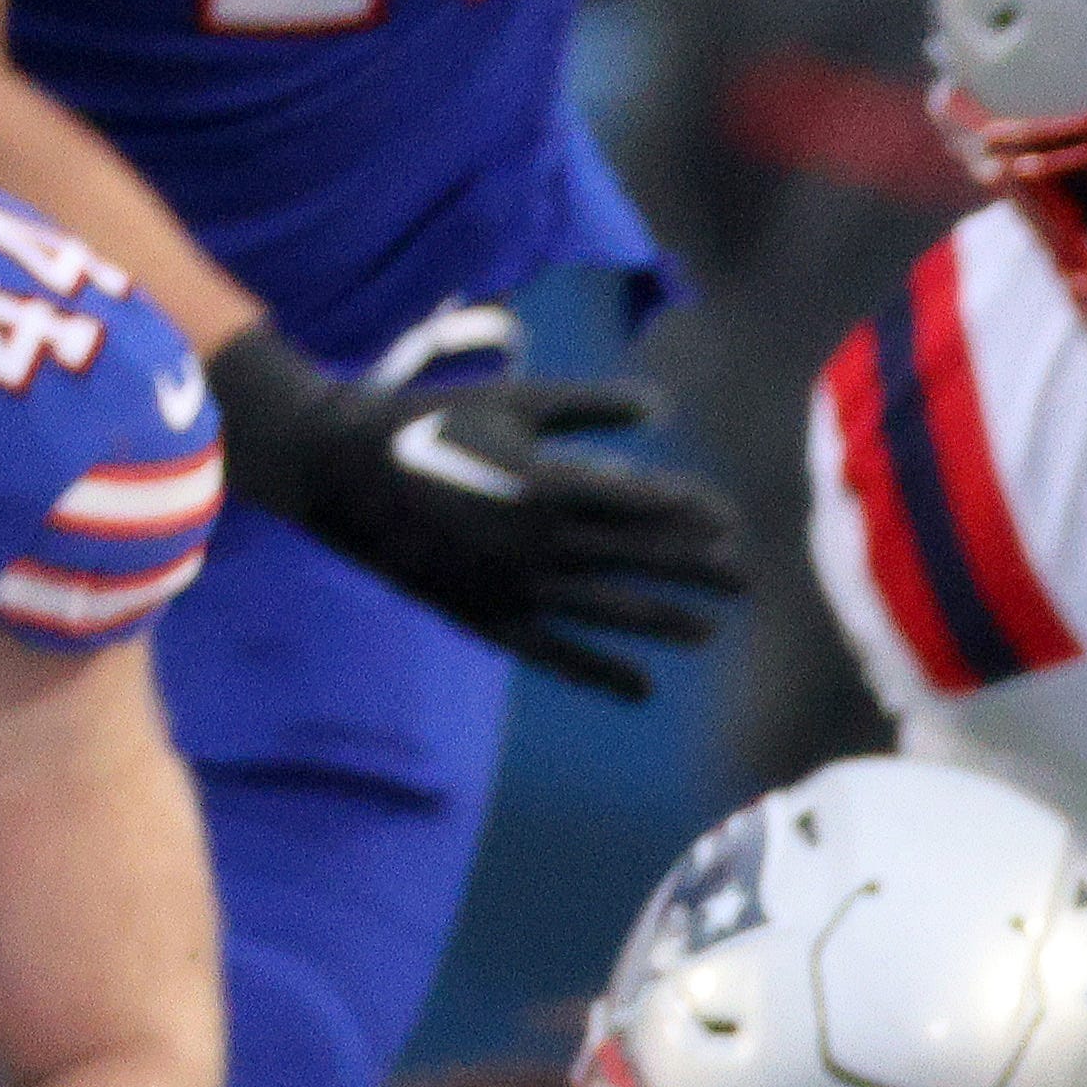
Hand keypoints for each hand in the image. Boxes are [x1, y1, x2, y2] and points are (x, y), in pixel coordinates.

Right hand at [208, 324, 741, 697]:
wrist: (338, 469)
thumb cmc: (432, 422)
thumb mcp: (514, 399)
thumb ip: (591, 405)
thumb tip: (663, 407)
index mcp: (549, 483)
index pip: (647, 505)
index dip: (696, 515)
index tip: (731, 524)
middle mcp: (540, 542)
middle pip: (642, 561)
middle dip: (701, 572)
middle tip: (747, 581)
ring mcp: (512, 586)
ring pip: (609, 612)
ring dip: (665, 623)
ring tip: (709, 631)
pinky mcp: (484, 617)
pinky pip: (555, 654)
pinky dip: (600, 672)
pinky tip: (641, 687)